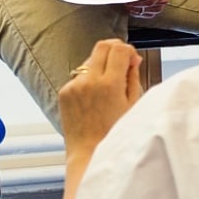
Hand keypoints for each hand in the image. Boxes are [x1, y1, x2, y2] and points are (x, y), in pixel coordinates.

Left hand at [56, 38, 143, 155]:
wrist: (89, 152)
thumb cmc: (114, 134)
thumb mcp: (133, 105)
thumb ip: (133, 77)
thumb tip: (132, 59)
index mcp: (110, 84)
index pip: (119, 49)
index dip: (128, 50)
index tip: (132, 58)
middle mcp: (90, 81)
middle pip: (102, 46)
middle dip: (114, 49)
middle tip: (121, 60)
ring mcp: (74, 85)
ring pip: (90, 60)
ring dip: (101, 65)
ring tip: (107, 86)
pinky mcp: (64, 92)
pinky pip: (79, 76)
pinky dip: (88, 80)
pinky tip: (94, 98)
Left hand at [123, 0, 171, 19]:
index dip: (140, 1)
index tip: (130, 0)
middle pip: (149, 6)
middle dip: (136, 5)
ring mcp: (158, 2)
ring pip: (147, 12)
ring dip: (136, 9)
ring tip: (129, 2)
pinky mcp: (153, 5)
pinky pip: (146, 13)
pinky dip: (137, 11)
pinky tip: (132, 6)